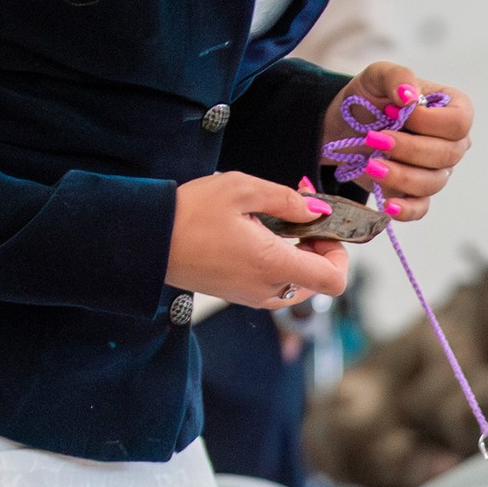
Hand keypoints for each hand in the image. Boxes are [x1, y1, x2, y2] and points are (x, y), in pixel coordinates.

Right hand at [166, 172, 350, 310]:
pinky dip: (277, 263)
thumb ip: (286, 200)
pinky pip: (273, 285)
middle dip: (319, 251)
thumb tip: (317, 210)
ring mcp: (251, 297)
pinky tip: (257, 236)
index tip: (322, 228)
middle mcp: (267, 290)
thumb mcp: (241, 189)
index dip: (339, 254)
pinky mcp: (237, 295)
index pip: (333, 280)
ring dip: (298, 256)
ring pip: (296, 285)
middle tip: (299, 218)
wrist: (148, 242)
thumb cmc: (190, 213)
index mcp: (273, 265)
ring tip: (275, 223)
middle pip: (318, 283)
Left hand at [324, 64, 473, 224]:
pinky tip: (388, 205)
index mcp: (454, 110)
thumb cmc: (372, 97)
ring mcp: (437, 171)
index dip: (430, 121)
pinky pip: (420, 208)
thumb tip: (410, 96)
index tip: (396, 112)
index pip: (459, 122)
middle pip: (448, 155)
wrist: (346, 124)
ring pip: (432, 182)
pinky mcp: (416, 194)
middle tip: (375, 138)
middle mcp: (452, 143)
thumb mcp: (378, 75)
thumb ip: (397, 76)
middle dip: (409, 149)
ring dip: (400, 175)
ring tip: (371, 164)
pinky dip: (405, 210)